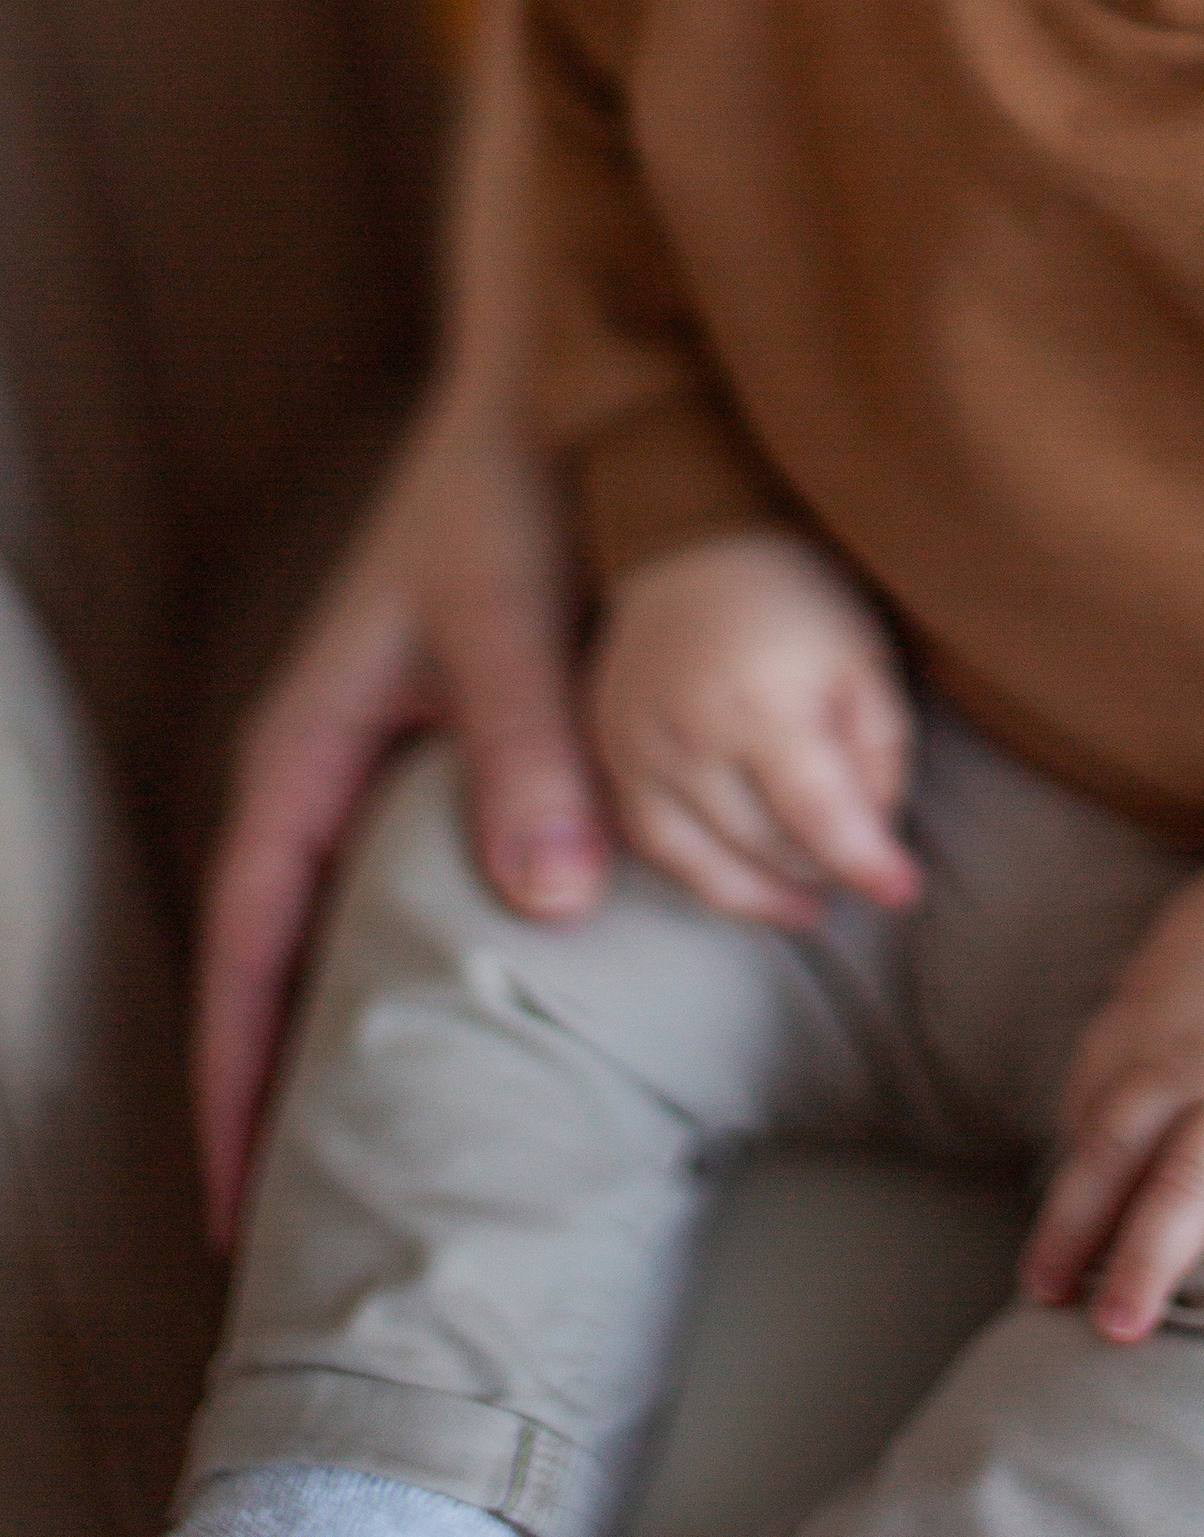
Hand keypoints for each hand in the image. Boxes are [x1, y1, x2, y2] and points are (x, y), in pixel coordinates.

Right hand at [193, 392, 612, 1245]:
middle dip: (277, 1086)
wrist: (561, 383)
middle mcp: (332, 758)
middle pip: (282, 956)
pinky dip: (420, 959)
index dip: (238, 1073)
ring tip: (370, 1159)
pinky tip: (476, 1019)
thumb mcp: (512, 611)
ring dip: (347, 1031)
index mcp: (310, 743)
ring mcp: (388, 754)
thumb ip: (529, 746)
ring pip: (348, 926)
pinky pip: (410, 880)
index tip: (233, 1206)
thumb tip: (547, 903)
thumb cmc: (520, 486)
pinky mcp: (455, 739)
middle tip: (292, 1230)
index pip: (251, 942)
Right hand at [591, 527, 920, 923]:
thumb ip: (878, 754)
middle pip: (764, 845)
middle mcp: (688, 734)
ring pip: (703, 864)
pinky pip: (651, 843)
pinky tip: (744, 877)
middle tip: (860, 869)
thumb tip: (875, 839)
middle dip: (821, 869)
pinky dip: (702, 874)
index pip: (817, 817)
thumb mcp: (865, 659)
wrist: (696, 539)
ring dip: (763, 895)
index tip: (902, 890)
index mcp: (761, 703)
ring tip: (810, 905)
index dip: (866, 864)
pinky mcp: (607, 752)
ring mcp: (636, 747)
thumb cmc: (797, 598)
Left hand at [1021, 828, 1203, 1343]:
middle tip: (1046, 1298)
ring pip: (1187, 1185)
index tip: (1061, 1216)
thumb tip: (1147, 1025)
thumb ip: (1168, 988)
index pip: (1093, 1102)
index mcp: (1154, 1015)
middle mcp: (1192, 1061)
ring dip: (1148, 1259)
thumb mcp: (1196, 928)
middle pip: (1114, 1153)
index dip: (1071, 1165)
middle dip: (1073, 1229)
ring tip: (1121, 1332)